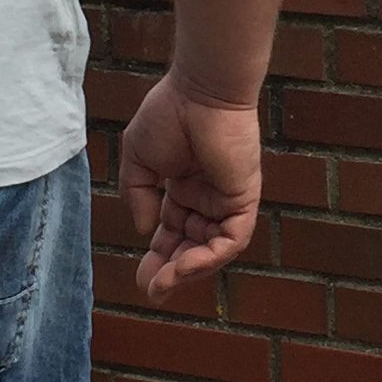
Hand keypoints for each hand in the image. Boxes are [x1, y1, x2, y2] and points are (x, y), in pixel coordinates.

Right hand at [117, 72, 263, 304]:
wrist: (199, 90)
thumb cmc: (169, 113)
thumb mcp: (139, 160)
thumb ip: (138, 195)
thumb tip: (144, 230)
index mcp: (183, 186)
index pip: (172, 231)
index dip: (158, 256)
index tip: (141, 278)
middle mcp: (207, 197)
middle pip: (191, 246)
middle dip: (171, 271)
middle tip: (151, 291)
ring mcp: (227, 199)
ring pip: (212, 249)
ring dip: (188, 270)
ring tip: (163, 284)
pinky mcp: (244, 199)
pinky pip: (232, 239)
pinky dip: (210, 257)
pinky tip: (184, 266)